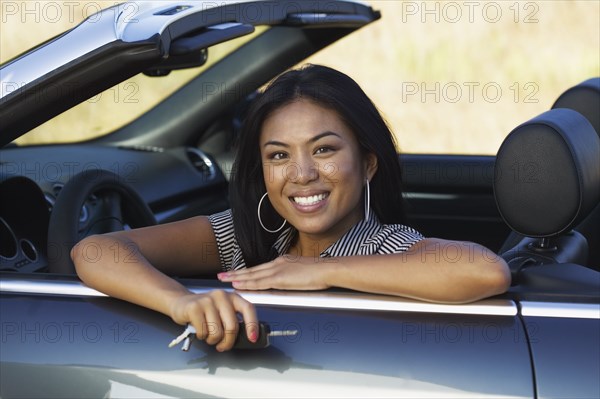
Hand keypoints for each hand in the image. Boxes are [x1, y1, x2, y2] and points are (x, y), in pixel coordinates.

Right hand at [169, 290, 257, 351]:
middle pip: (232, 326)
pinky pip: (203, 332)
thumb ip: (233, 320)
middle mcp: (221, 296)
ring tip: (209, 336)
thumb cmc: (205, 311)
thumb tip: (245, 338)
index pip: (248, 308)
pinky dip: (202, 336)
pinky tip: (199, 330)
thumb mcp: (222, 311)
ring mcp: (207, 300)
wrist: (181, 302)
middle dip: (228, 342)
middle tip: (223, 346)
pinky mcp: (194, 307)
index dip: (252, 325)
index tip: (253, 338)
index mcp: (232, 297)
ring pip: (217, 332)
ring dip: (213, 340)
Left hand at [217, 255, 331, 290]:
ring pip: (252, 275)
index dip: (246, 272)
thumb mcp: (303, 272)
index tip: (235, 273)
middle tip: (221, 275)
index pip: (260, 268)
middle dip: (235, 273)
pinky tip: (238, 285)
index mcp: (283, 262)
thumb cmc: (321, 272)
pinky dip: (247, 283)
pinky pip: (259, 282)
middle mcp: (277, 264)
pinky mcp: (280, 278)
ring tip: (224, 280)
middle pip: (252, 270)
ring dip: (236, 278)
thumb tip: (289, 281)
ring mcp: (278, 270)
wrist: (328, 269)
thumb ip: (293, 275)